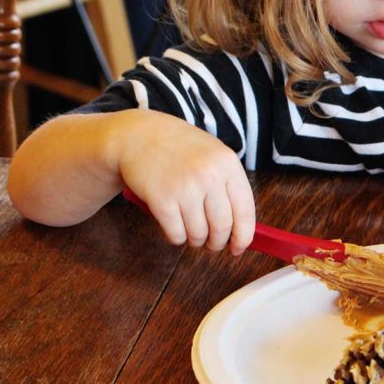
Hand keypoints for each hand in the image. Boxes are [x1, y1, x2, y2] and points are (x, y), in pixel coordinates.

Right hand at [116, 111, 254, 254]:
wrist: (138, 135)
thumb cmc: (179, 148)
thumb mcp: (213, 155)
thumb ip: (228, 186)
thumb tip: (241, 228)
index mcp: (228, 163)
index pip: (245, 210)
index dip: (243, 236)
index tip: (239, 247)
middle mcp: (209, 175)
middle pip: (222, 227)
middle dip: (217, 243)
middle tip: (211, 244)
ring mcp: (185, 188)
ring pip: (199, 235)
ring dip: (195, 241)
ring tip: (190, 231)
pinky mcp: (162, 200)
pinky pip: (176, 235)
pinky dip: (176, 237)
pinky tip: (173, 225)